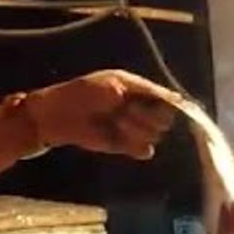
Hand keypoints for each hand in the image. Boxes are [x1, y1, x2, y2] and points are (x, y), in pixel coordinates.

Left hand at [24, 70, 179, 159]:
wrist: (58, 116)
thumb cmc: (84, 93)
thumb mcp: (114, 84)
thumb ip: (146, 90)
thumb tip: (176, 98)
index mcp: (137, 90)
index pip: (166, 99)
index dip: (166, 103)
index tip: (160, 105)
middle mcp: (139, 109)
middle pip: (164, 118)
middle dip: (146, 115)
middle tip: (124, 111)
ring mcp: (132, 128)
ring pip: (154, 134)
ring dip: (136, 129)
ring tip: (115, 122)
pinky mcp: (123, 145)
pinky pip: (144, 150)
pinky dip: (136, 146)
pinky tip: (121, 139)